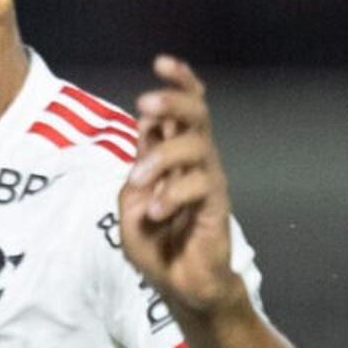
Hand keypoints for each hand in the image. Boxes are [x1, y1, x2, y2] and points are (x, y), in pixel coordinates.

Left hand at [119, 55, 246, 319]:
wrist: (180, 285)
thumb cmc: (156, 246)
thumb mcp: (130, 208)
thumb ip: (135, 175)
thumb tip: (145, 139)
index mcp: (172, 156)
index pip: (179, 111)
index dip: (178, 82)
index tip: (162, 61)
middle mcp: (194, 161)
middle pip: (196, 114)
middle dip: (173, 99)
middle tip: (145, 101)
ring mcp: (208, 180)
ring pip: (196, 145)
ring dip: (161, 157)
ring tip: (139, 179)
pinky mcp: (217, 204)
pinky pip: (200, 185)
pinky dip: (172, 195)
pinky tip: (156, 212)